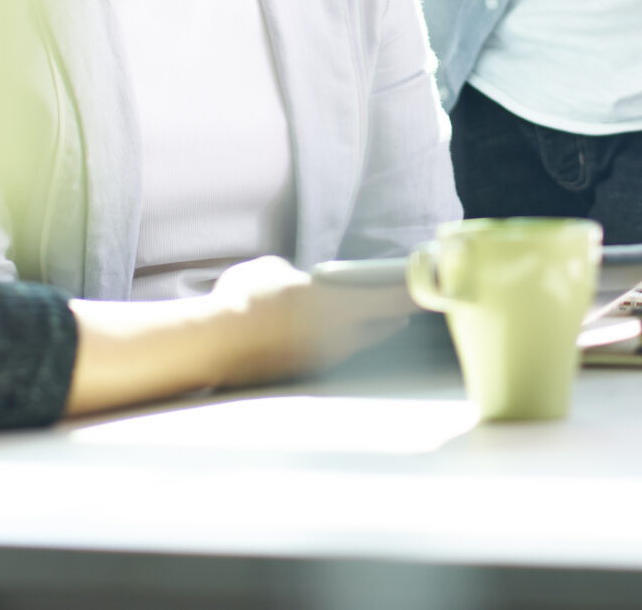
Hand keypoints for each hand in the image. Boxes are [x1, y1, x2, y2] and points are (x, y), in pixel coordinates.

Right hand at [208, 256, 413, 386]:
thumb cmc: (244, 299)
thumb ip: (299, 276)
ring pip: (358, 343)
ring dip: (368, 331)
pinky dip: (340, 343)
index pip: (390, 298)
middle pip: (381, 327)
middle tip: (406, 305)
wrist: (213, 343)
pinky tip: (332, 335)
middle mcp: (338, 337)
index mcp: (336, 305)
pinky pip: (334, 354)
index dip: (412, 291)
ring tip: (378, 320)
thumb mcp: (272, 269)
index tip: (428, 286)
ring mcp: (322, 359)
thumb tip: (303, 283)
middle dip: (395, 314)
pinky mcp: (305, 373)